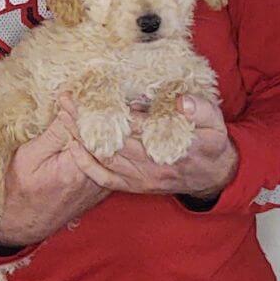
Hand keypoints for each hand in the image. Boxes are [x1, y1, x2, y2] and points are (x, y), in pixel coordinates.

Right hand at [0, 106, 109, 246]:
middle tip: (90, 95)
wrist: (24, 225)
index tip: (75, 94)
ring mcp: (102, 184)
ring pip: (109, 148)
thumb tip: (71, 107)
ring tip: (95, 107)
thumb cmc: (20, 191)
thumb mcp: (29, 157)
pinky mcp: (102, 187)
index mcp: (77, 168)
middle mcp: (96, 178)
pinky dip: (104, 144)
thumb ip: (54, 133)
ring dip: (103, 128)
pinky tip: (97, 130)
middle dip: (98, 115)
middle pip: (105, 137)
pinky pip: (108, 160)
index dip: (84, 107)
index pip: (91, 128)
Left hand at [67, 95, 238, 198]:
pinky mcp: (136, 186)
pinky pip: (105, 179)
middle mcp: (152, 165)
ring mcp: (142, 178)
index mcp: (172, 146)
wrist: (214, 176)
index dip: (111, 111)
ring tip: (62, 115)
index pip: (135, 127)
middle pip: (112, 141)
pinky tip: (72, 147)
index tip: (90, 93)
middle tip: (65, 99)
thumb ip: (202, 110)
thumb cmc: (211, 143)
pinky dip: (86, 165)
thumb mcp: (216, 123)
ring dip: (80, 138)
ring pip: (104, 158)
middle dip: (85, 120)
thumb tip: (183, 102)